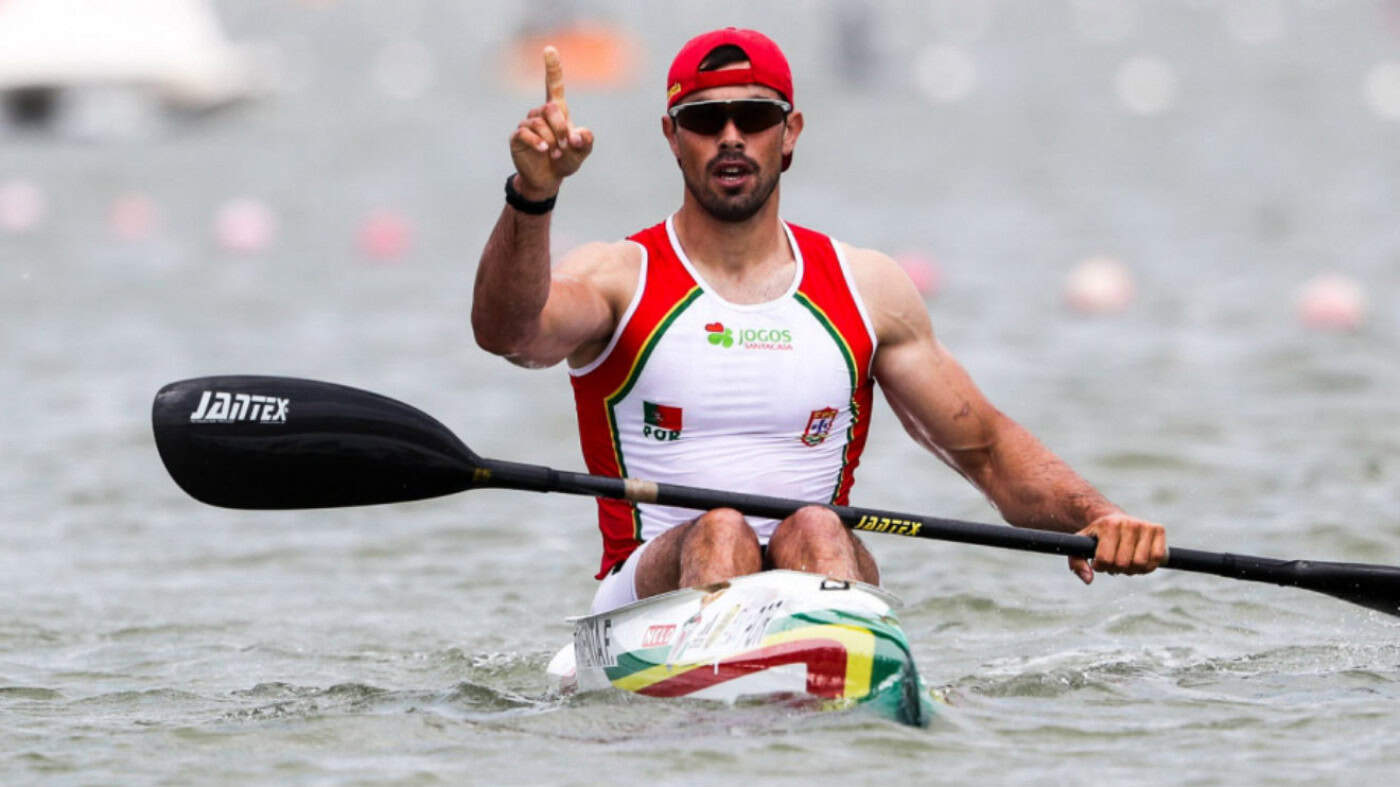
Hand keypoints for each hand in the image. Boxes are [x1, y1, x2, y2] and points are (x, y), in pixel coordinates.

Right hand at [509, 46, 594, 199]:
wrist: (548, 178)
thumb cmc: (566, 159)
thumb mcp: (582, 151)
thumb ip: (586, 141)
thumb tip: (577, 136)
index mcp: (557, 111)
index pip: (554, 84)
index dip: (552, 67)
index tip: (549, 49)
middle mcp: (540, 113)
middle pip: (550, 109)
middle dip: (561, 128)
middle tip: (565, 146)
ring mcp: (527, 123)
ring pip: (539, 123)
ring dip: (551, 140)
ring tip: (555, 153)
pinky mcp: (517, 137)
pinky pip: (525, 133)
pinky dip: (537, 142)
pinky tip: (544, 151)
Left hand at [1069, 512, 1165, 583]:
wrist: (1112, 519)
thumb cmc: (1096, 536)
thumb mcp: (1080, 546)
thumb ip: (1077, 563)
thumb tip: (1089, 580)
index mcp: (1108, 525)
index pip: (1106, 559)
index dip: (1100, 566)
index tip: (1098, 562)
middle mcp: (1128, 523)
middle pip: (1123, 564)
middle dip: (1116, 569)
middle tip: (1112, 562)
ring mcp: (1145, 525)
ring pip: (1141, 563)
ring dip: (1132, 569)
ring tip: (1125, 562)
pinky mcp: (1158, 529)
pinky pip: (1157, 558)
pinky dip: (1148, 566)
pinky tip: (1138, 561)